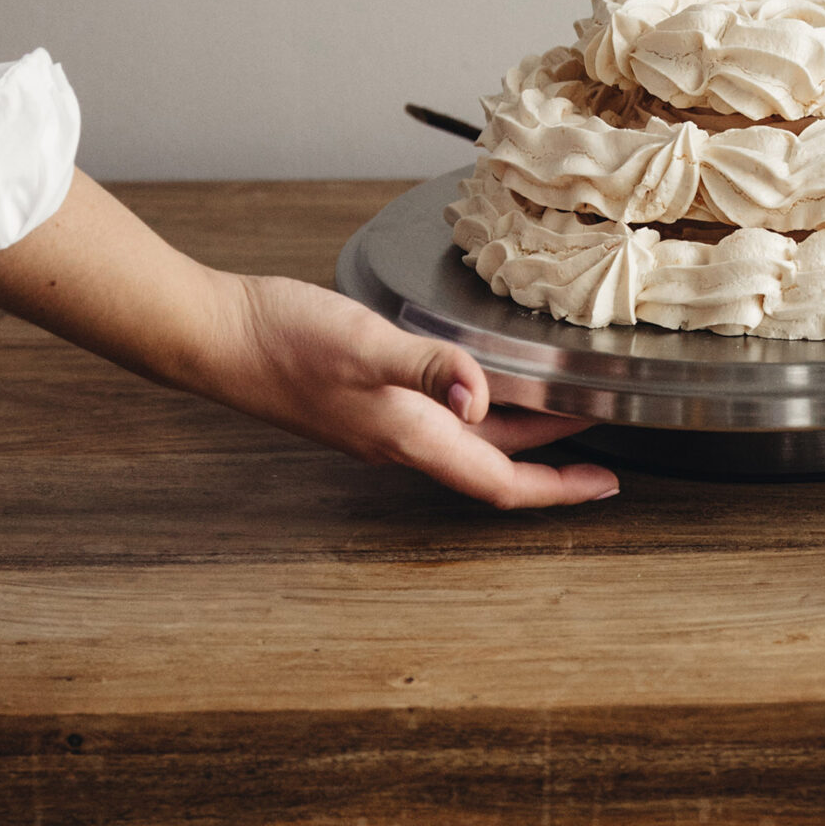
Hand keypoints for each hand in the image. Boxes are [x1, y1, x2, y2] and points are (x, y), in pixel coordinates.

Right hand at [0, 169, 618, 510]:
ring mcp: (381, 420)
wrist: (217, 335)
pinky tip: (482, 371)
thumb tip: (478, 398)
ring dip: (520, 430)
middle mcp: (401, 438)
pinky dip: (477, 400)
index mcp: (410, 437)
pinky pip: (439, 411)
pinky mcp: (365, 395)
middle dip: (552, 460)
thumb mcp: (364, 343)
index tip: (607, 486)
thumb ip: (427, 365)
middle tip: (603, 445)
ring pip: (468, 437)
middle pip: (494, 463)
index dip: (558, 489)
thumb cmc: (282, 341)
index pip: (500, 481)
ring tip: (565, 407)